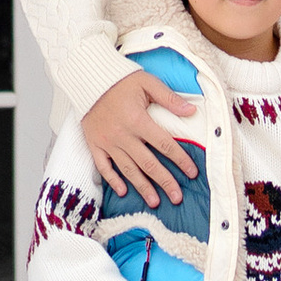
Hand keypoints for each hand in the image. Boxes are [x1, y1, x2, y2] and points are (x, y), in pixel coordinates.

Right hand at [81, 71, 199, 206]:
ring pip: (127, 169)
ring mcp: (107, 142)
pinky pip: (103, 166)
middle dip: (164, 182)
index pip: (164, 144)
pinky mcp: (94, 144)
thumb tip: (192, 111)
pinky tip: (123, 191)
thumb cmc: (120, 80)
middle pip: (148, 163)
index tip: (192, 173)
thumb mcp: (147, 82)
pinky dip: (113, 180)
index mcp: (138, 120)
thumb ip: (169, 98)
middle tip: (177, 198)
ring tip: (155, 202)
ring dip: (142, 187)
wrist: (88, 79)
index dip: (180, 160)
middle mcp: (123, 135)